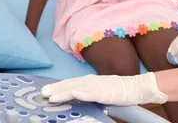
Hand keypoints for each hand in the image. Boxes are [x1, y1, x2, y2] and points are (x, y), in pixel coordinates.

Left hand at [41, 72, 167, 105]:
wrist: (135, 87)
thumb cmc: (119, 90)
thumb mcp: (100, 90)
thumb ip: (89, 92)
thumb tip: (77, 97)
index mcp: (89, 80)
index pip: (70, 83)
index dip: (58, 86)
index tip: (46, 90)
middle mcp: (91, 80)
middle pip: (69, 84)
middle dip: (56, 88)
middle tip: (43, 93)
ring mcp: (97, 86)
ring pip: (76, 88)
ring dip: (63, 92)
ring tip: (52, 96)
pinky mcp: (104, 92)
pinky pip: (91, 93)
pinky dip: (81, 93)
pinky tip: (73, 95)